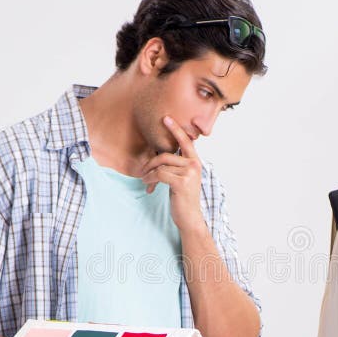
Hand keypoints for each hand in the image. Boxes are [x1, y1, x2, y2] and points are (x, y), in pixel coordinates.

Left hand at [141, 116, 204, 232]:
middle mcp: (194, 165)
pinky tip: (148, 185)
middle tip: (143, 172)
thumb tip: (159, 159)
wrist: (190, 218)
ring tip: (145, 181)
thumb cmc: (183, 199)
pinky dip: (150, 179)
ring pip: (161, 165)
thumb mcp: (182, 179)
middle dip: (150, 163)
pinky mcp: (182, 182)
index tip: (166, 118)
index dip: (176, 129)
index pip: (186, 142)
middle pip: (166, 155)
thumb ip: (176, 166)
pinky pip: (160, 174)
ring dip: (149, 174)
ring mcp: (189, 173)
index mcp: (195, 162)